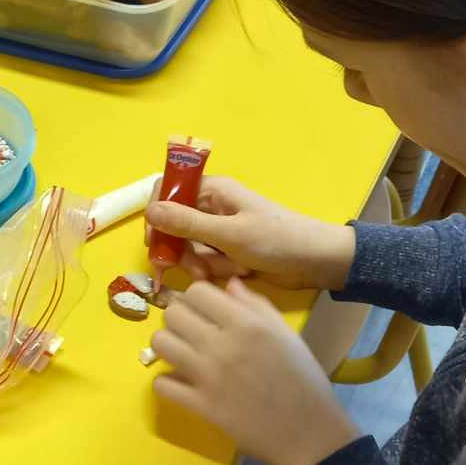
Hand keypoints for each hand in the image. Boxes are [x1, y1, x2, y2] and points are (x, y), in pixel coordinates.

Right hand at [148, 176, 355, 290]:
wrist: (316, 263)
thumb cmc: (277, 241)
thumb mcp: (230, 234)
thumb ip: (188, 224)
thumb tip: (149, 210)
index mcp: (214, 190)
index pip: (168, 190)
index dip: (157, 214)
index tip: (155, 240)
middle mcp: (212, 206)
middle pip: (173, 224)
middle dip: (179, 249)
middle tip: (189, 268)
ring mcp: (219, 230)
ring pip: (188, 246)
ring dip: (199, 263)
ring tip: (220, 273)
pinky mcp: (227, 251)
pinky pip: (205, 260)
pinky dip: (214, 270)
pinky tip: (235, 274)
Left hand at [151, 279, 359, 464]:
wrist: (309, 431)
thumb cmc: (303, 379)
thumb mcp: (287, 334)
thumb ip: (256, 305)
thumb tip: (229, 285)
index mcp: (247, 323)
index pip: (197, 291)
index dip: (197, 298)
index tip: (205, 311)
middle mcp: (223, 344)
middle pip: (173, 314)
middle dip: (180, 319)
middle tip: (192, 332)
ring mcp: (208, 376)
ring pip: (161, 344)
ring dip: (169, 346)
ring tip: (183, 354)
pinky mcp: (200, 405)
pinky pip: (162, 384)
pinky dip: (168, 382)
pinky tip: (183, 383)